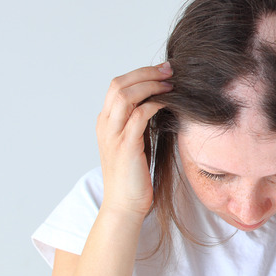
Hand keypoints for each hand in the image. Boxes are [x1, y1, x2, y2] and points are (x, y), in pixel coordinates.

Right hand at [96, 62, 173, 218]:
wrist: (124, 205)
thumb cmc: (134, 177)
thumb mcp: (135, 143)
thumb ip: (139, 123)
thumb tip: (158, 103)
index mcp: (105, 122)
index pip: (117, 85)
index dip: (140, 73)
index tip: (163, 70)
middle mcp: (105, 125)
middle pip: (119, 84)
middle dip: (145, 72)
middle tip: (169, 70)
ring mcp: (113, 135)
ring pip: (125, 95)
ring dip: (150, 85)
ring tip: (171, 84)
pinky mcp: (125, 146)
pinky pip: (139, 115)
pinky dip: (154, 104)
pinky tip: (168, 103)